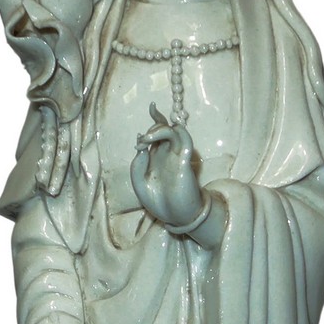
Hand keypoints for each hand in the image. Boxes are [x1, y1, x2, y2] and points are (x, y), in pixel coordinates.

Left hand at [130, 106, 208, 233]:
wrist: (175, 217)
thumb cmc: (158, 201)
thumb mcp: (138, 180)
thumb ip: (138, 162)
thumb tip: (141, 143)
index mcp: (156, 155)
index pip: (158, 130)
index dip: (156, 116)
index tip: (152, 106)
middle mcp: (167, 153)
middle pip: (165, 127)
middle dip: (151, 128)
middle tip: (141, 142)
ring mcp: (177, 156)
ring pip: (175, 131)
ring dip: (160, 129)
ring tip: (147, 138)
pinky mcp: (185, 162)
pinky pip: (185, 141)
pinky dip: (176, 134)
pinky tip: (164, 137)